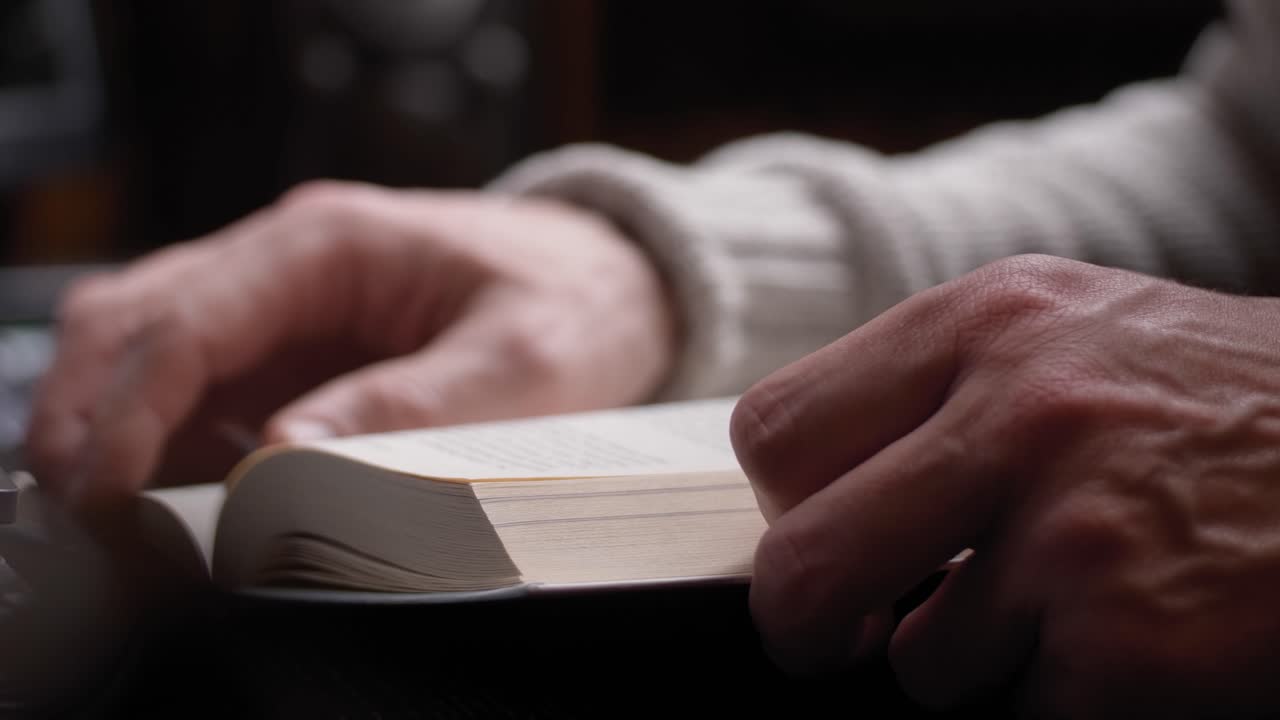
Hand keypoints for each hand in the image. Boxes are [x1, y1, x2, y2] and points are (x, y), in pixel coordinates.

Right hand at [27, 181, 674, 508]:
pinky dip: (171, 445)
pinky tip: (181, 502)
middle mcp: (287, 264)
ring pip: (149, 354)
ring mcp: (287, 305)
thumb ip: (413, 406)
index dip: (125, 408)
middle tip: (89, 519)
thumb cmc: (578, 305)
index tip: (103, 492)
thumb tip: (289, 459)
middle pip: (132, 324)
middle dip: (88, 417)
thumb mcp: (523, 361)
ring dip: (117, 432)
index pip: (184, 317)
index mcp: (329, 243)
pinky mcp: (300, 349)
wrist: (617, 283)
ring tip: (120, 523)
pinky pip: (204, 392)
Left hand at [732, 254, 1279, 716]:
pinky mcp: (1131, 643)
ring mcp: (1076, 531)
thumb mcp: (1071, 336)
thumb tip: (811, 493)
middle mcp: (1020, 410)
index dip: (786, 506)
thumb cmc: (1214, 403)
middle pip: (800, 562)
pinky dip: (1068, 699)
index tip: (823, 533)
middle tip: (846, 635)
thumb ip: (938, 392)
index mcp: (987, 320)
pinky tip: (1142, 638)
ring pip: (922, 663)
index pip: (776, 429)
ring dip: (977, 661)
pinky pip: (1025, 713)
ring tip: (1076, 600)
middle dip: (809, 624)